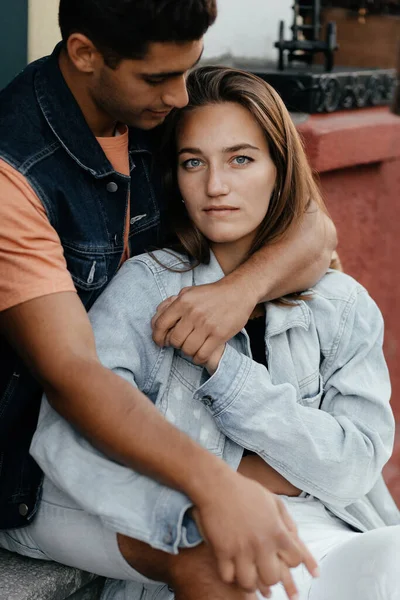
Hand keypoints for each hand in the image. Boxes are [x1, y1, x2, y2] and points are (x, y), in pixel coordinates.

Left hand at [151, 278, 256, 363]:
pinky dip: (198, 358)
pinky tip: (200, 353)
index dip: (157, 337)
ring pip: (187, 349)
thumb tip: (155, 321)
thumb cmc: (211, 294)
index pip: (161, 324)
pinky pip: (202, 355)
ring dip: (187, 352)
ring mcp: (207, 325)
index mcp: (183, 301)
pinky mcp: (219, 335)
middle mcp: (193, 313)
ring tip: (192, 346)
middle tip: (181, 342)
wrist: (238, 292)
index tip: (160, 342)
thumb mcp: (188, 292)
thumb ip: (170, 304)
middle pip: (174, 340)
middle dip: (175, 344)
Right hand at [192, 469, 318, 597]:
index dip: (291, 562)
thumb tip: (298, 543)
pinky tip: (232, 570)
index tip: (285, 560)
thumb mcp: (275, 502)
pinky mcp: (222, 551)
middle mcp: (261, 544)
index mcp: (277, 531)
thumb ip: (288, 523)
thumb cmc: (246, 492)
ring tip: (248, 575)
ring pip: (249, 583)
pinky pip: (228, 577)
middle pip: (272, 578)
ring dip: (250, 582)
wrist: (217, 485)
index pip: (295, 561)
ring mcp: (241, 549)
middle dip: (270, 578)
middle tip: (264, 572)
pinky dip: (230, 577)